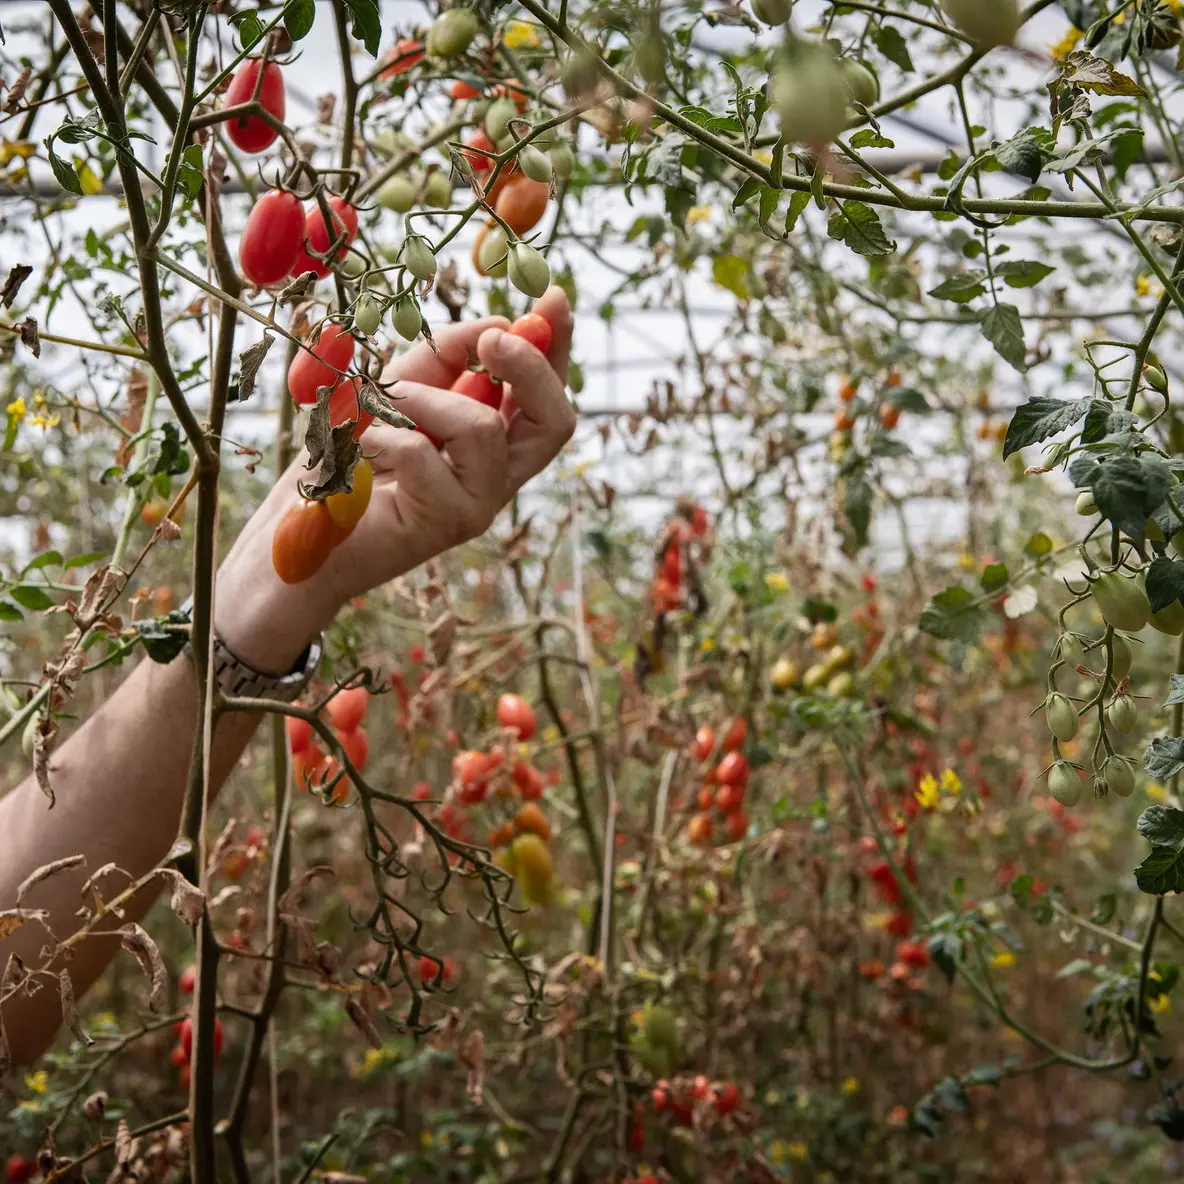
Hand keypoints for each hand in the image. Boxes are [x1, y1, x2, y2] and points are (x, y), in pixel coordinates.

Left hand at [215, 287, 575, 672]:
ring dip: (424, 401)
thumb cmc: (349, 459)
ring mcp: (476, 504)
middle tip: (494, 339)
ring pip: (484, 430)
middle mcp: (497, 476)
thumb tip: (495, 327)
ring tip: (380, 408)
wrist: (301, 534)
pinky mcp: (444, 524)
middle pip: (556, 422)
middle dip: (531, 368)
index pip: (545, 395)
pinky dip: (385, 435)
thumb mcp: (399, 390)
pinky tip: (358, 446)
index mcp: (493, 442)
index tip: (552, 299)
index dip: (556, 348)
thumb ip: (446, 359)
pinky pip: (426, 456)